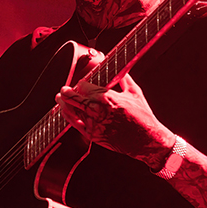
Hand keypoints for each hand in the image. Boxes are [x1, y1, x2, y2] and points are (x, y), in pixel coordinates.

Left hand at [55, 74, 173, 165]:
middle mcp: (98, 110)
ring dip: (64, 103)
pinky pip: (75, 124)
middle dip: (67, 92)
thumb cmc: (142, 117)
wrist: (146, 140)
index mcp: (107, 97)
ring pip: (72, 111)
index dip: (81, 84)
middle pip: (74, 98)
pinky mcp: (93, 135)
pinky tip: (66, 112)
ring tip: (60, 98)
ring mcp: (94, 124)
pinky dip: (68, 117)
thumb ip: (124, 78)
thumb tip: (119, 67)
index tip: (81, 84)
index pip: (84, 86)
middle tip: (64, 89)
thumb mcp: (135, 92)